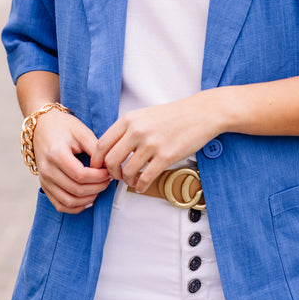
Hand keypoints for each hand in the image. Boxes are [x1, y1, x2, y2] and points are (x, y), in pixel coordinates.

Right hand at [33, 108, 111, 213]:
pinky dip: (75, 207)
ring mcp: (44, 180)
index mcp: (56, 154)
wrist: (42, 126)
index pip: (81, 175)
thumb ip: (96, 148)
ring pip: (69, 201)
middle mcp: (47, 170)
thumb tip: (108, 165)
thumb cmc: (63, 126)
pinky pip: (59, 205)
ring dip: (88, 199)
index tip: (108, 171)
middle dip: (97, 188)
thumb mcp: (82, 132)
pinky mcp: (44, 186)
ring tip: (100, 188)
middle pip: (76, 190)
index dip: (99, 177)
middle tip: (108, 179)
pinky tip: (88, 200)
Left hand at [91, 93, 216, 192]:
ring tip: (133, 181)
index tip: (99, 168)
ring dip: (127, 181)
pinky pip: (145, 178)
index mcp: (128, 119)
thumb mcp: (144, 115)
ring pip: (127, 172)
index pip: (101, 144)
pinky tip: (142, 186)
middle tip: (117, 176)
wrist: (201, 113)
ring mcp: (151, 144)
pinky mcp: (166, 156)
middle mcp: (137, 131)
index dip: (96, 160)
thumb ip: (127, 129)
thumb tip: (112, 150)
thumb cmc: (173, 115)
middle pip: (111, 161)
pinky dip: (141, 186)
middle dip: (111, 173)